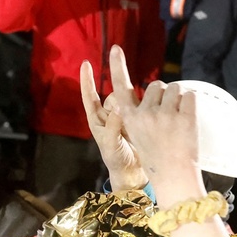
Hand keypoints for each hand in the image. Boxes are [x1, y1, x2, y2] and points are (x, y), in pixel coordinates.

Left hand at [80, 59, 145, 190]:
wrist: (133, 172)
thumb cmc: (117, 160)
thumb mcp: (112, 145)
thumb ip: (114, 127)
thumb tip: (119, 107)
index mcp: (98, 121)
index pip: (90, 97)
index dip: (87, 81)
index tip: (86, 63)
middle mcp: (110, 115)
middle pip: (114, 95)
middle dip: (120, 100)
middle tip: (125, 114)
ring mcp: (125, 116)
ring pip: (128, 98)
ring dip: (132, 102)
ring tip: (134, 121)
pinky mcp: (139, 118)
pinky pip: (140, 104)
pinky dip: (143, 103)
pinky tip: (149, 108)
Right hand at [105, 46, 203, 205]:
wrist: (173, 176)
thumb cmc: (157, 155)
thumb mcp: (138, 133)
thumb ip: (142, 112)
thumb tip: (155, 89)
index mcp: (130, 118)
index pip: (121, 87)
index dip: (118, 66)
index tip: (115, 48)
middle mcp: (145, 114)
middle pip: (156, 85)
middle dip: (164, 95)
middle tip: (167, 118)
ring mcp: (165, 116)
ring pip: (175, 88)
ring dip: (178, 99)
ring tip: (177, 121)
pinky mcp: (185, 118)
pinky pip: (190, 96)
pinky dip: (191, 105)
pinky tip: (187, 122)